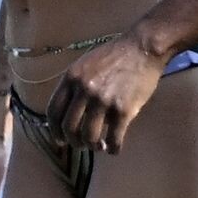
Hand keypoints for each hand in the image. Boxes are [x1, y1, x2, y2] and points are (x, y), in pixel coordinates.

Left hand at [47, 33, 164, 153]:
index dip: (55, 130)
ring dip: (93, 146)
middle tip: (82, 145)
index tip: (60, 140)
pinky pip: (114, 138)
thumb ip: (76, 85)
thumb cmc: (116, 55)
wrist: (144, 48)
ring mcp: (103, 101)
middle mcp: (84, 90)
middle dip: (74, 142)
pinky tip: (115, 149)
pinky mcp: (123, 110)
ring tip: (99, 146)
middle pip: (69, 128)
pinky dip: (113, 148)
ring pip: (89, 136)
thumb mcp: (87, 64)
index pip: (53, 112)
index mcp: (71, 78)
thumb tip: (70, 112)